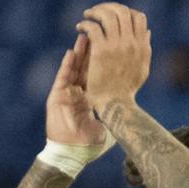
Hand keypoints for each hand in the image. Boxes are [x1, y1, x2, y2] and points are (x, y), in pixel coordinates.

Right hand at [46, 36, 106, 152]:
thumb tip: (131, 113)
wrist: (71, 155)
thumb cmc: (89, 145)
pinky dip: (66, 65)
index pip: (98, 74)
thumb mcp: (107, 128)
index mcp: (90, 98)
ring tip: (85, 35)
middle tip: (100, 33)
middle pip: (86, 66)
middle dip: (93, 49)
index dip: (104, 60)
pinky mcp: (56, 97)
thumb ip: (116, 117)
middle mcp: (78, 92)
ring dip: (79, 52)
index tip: (113, 46)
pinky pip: (62, 77)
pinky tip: (71, 53)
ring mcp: (67, 93)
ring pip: (73, 68)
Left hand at [77, 3, 152, 107]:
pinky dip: (86, 24)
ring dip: (95, 11)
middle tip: (97, 11)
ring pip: (108, 15)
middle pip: (123, 11)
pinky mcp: (101, 51)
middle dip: (108, 7)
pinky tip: (80, 27)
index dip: (126, 11)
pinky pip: (93, 27)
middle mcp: (131, 43)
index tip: (114, 15)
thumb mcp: (142, 68)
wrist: (115, 104)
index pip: (138, 16)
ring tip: (87, 15)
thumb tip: (148, 30)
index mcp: (142, 46)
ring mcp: (117, 46)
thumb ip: (145, 48)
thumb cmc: (126, 89)